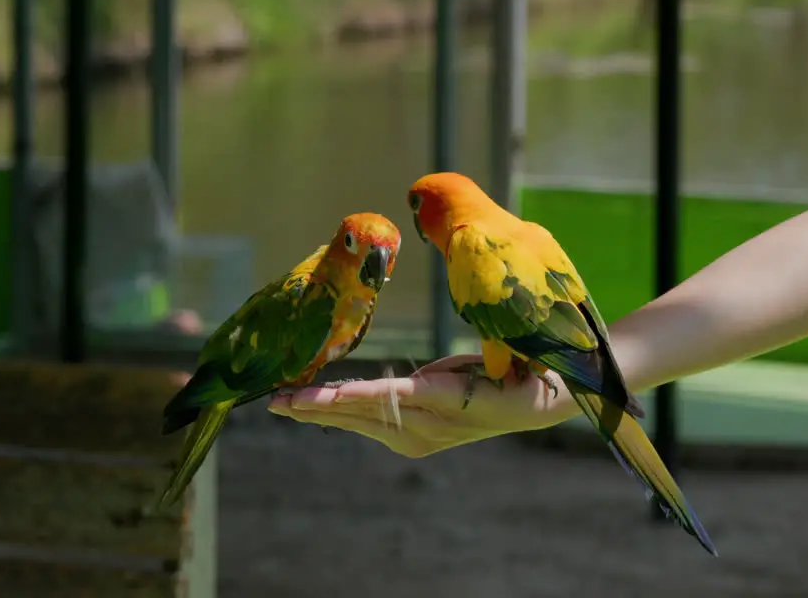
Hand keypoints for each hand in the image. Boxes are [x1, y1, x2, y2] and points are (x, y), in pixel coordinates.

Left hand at [267, 354, 578, 456]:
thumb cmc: (510, 372)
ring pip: (359, 419)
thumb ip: (438, 381)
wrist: (533, 404)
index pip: (384, 398)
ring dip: (319, 410)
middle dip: (315, 405)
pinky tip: (315, 406)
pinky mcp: (414, 440)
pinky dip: (340, 411)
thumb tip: (405, 391)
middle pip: (360, 411)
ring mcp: (418, 437)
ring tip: (282, 402)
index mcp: (443, 403)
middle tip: (274, 399)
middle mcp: (425, 425)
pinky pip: (369, 422)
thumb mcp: (481, 368)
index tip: (310, 395)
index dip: (345, 396)